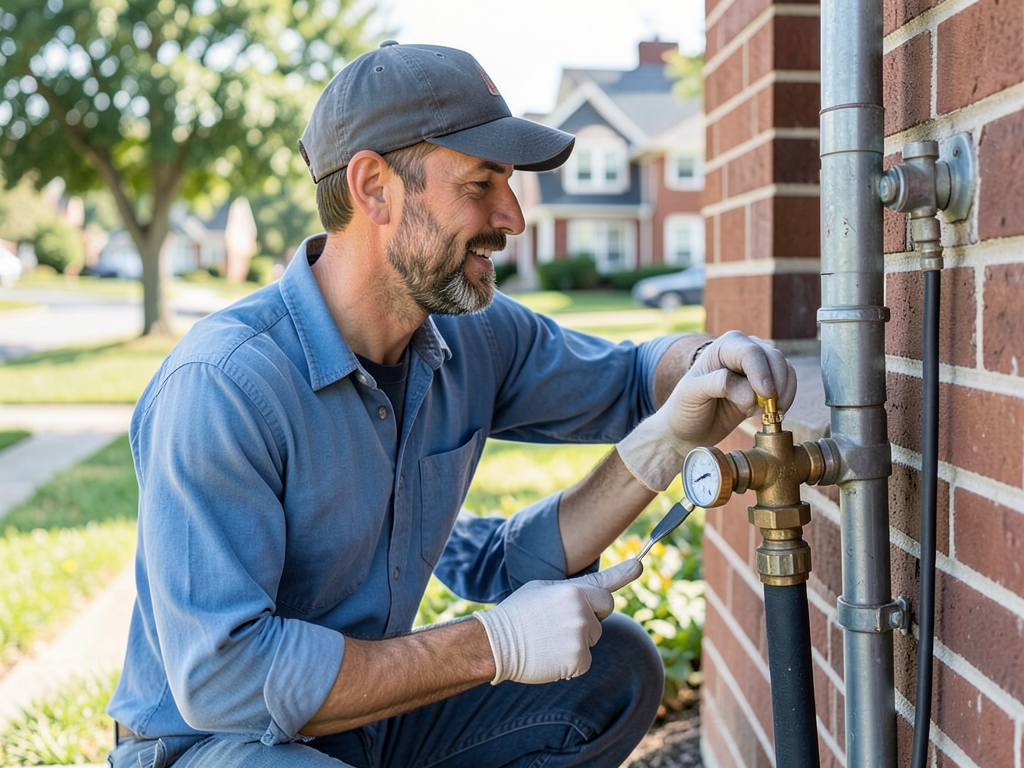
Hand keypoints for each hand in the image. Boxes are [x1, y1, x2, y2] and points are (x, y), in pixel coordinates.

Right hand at [473, 559, 641, 684]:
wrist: (496, 643)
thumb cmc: (519, 612)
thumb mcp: (544, 588)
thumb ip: (574, 588)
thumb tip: (595, 591)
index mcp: (574, 592)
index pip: (605, 591)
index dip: (618, 582)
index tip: (639, 565)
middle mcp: (582, 613)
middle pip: (602, 616)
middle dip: (591, 619)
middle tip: (559, 622)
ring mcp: (581, 637)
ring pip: (593, 639)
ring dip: (578, 641)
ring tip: (548, 639)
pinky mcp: (578, 661)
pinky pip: (584, 660)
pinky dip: (571, 662)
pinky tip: (550, 655)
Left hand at [616, 331, 796, 490]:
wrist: (690, 428)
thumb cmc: (685, 408)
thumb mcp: (690, 394)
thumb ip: (715, 384)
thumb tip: (747, 391)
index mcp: (724, 346)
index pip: (751, 352)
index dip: (762, 373)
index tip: (766, 396)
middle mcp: (743, 350)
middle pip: (773, 358)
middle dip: (776, 384)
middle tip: (769, 410)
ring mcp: (757, 366)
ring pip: (785, 370)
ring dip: (783, 394)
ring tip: (764, 414)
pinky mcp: (766, 384)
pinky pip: (787, 385)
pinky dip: (786, 400)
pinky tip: (769, 415)